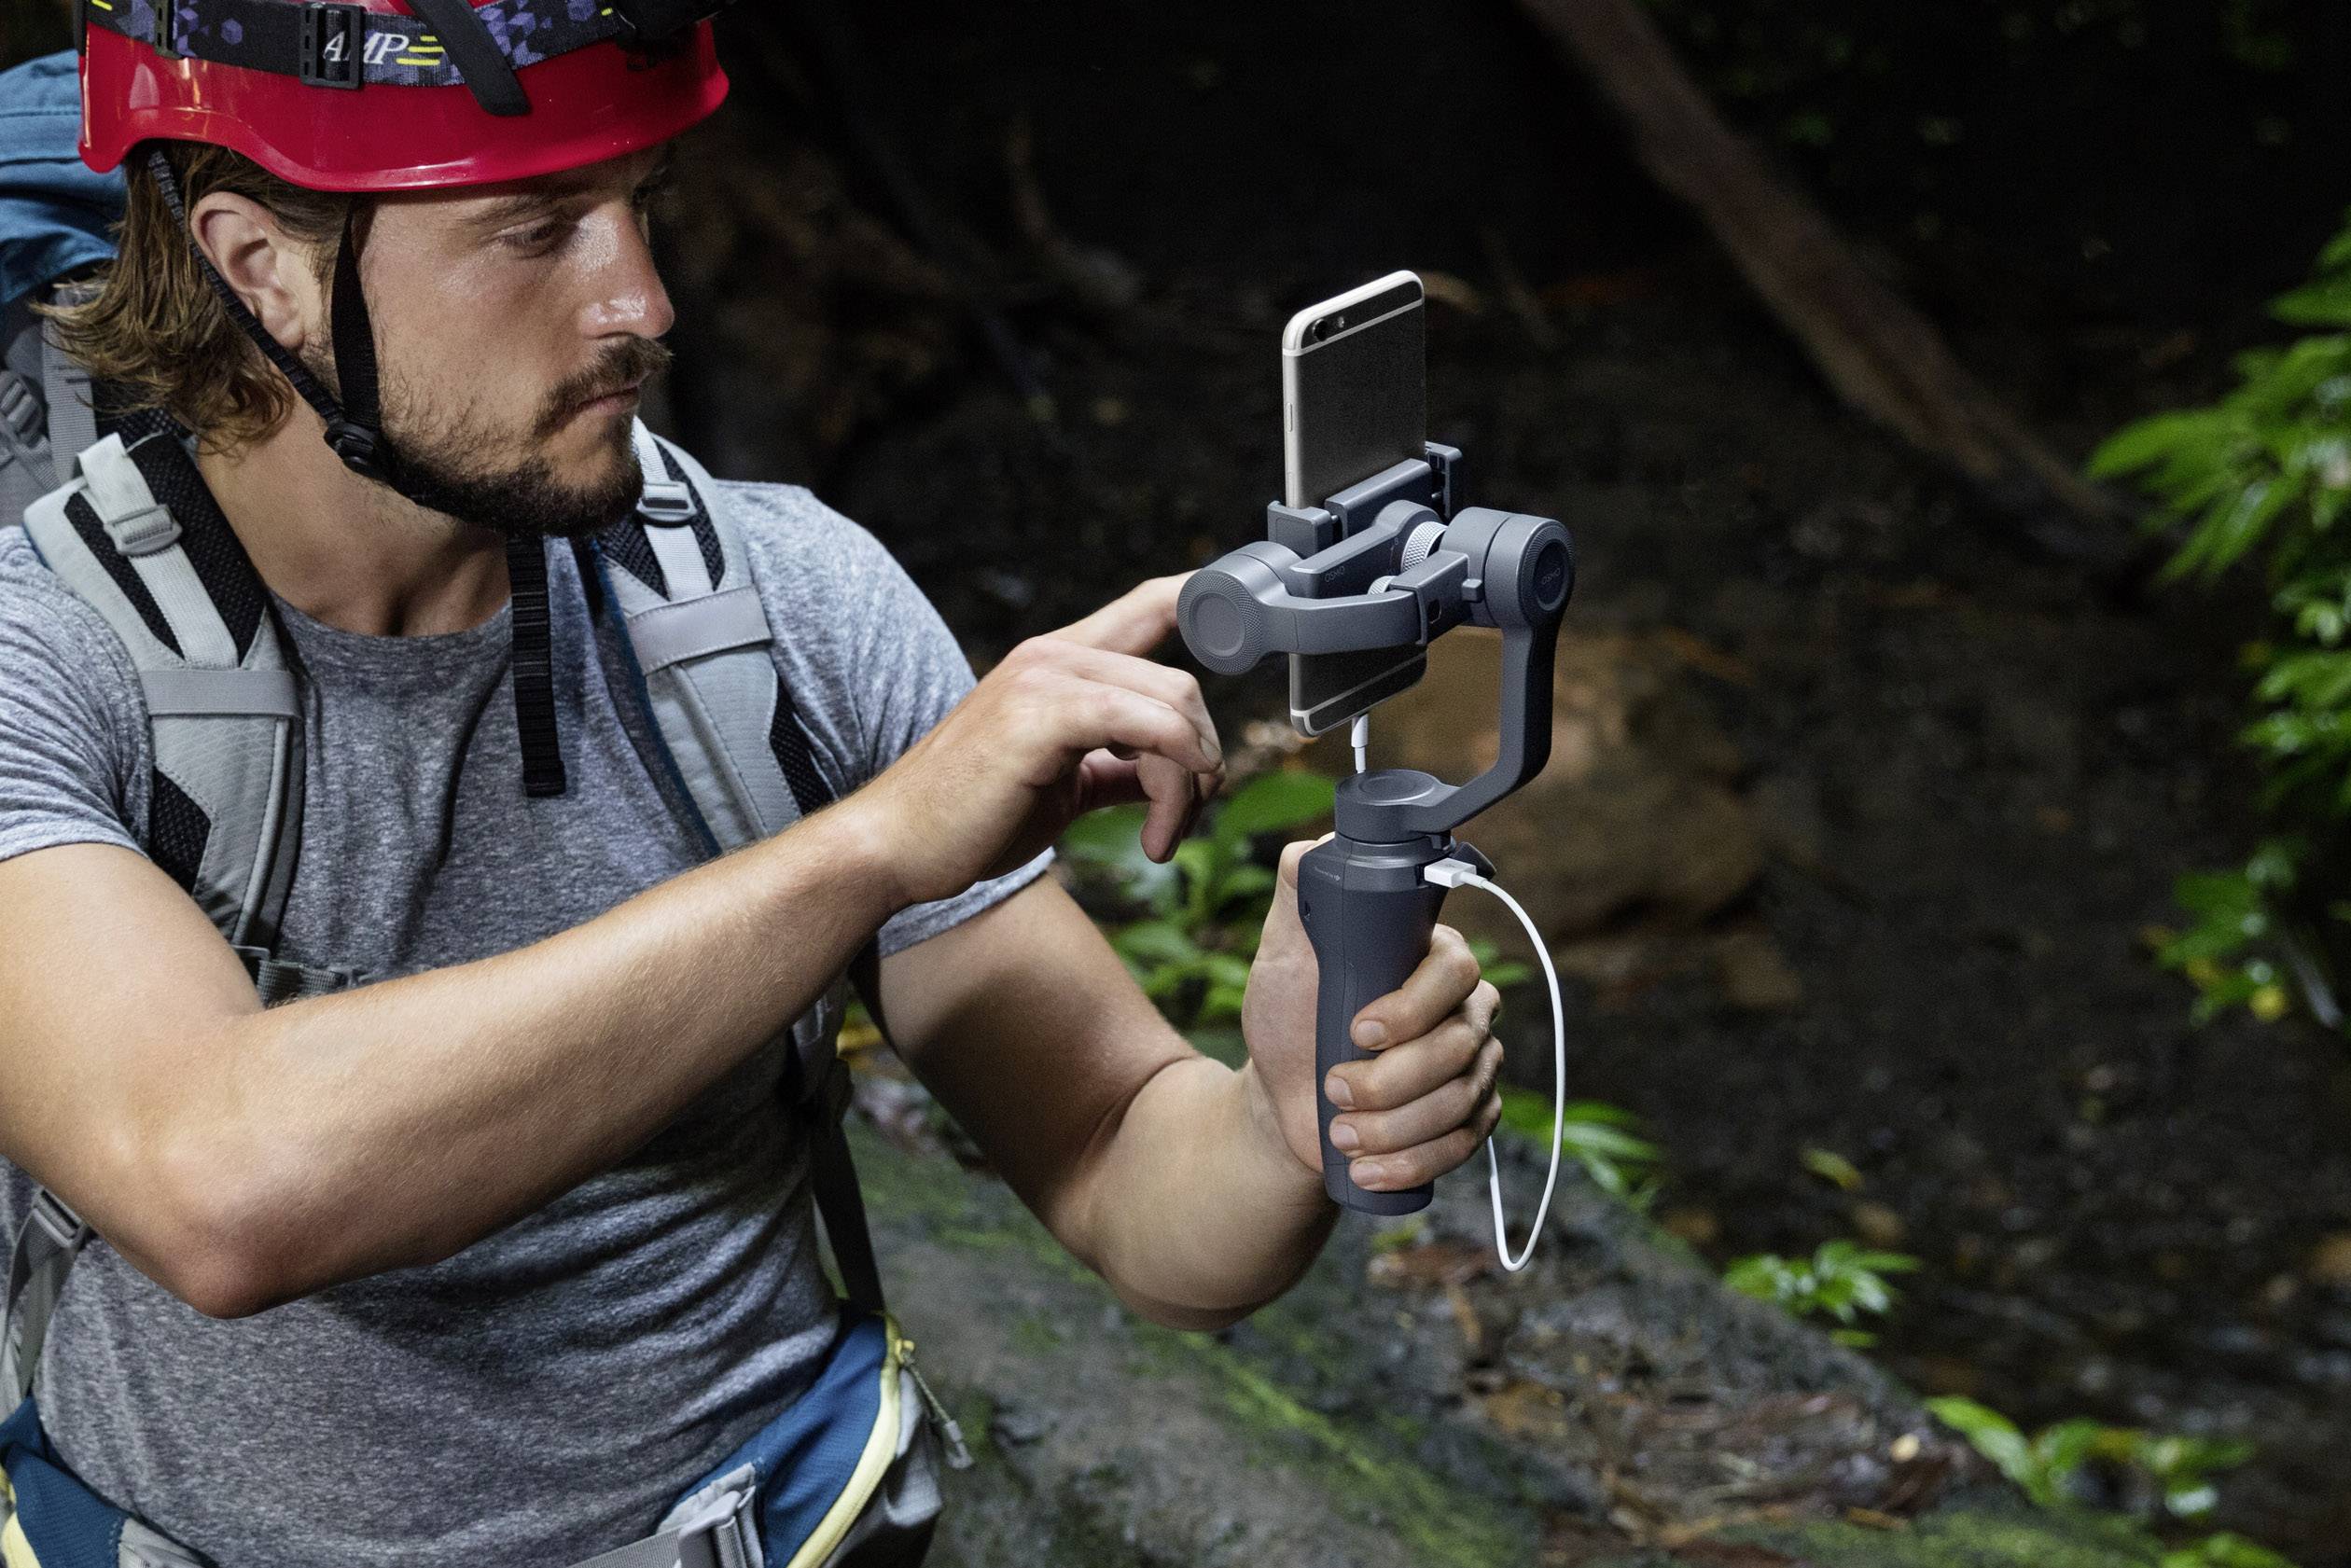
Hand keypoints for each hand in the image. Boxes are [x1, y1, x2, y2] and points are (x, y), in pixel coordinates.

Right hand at [853, 574, 1225, 909]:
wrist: (896, 848)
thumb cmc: (968, 820)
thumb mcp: (1062, 784)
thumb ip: (1118, 766)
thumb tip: (1168, 771)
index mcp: (1058, 661)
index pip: (1152, 602)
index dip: (1211, 603)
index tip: (1251, 633)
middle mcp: (1054, 654)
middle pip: (1182, 682)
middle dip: (1202, 758)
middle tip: (1181, 819)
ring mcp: (1046, 678)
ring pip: (1174, 706)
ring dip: (1189, 783)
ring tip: (1164, 837)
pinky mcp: (1042, 715)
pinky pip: (1149, 726)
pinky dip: (1174, 777)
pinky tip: (1159, 829)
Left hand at [1240, 839, 1504, 1191]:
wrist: (1285, 1095)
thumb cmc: (1287, 1016)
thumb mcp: (1281, 952)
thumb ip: (1295, 892)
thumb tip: (1312, 848)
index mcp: (1431, 957)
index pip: (1454, 970)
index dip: (1412, 1007)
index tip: (1356, 1031)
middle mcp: (1466, 1007)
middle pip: (1459, 1045)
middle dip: (1391, 1082)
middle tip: (1334, 1091)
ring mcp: (1475, 1064)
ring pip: (1462, 1100)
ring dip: (1395, 1128)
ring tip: (1342, 1134)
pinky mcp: (1472, 1116)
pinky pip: (1466, 1143)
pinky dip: (1413, 1161)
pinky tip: (1369, 1168)